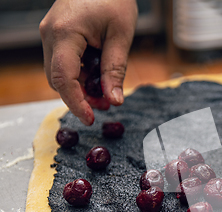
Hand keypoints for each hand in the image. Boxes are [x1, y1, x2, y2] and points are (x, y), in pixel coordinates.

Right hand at [40, 0, 137, 124]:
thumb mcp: (121, 36)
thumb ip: (115, 70)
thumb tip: (115, 101)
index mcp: (65, 33)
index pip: (64, 79)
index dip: (76, 103)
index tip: (91, 118)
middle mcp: (50, 34)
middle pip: (58, 80)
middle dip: (81, 97)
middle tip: (107, 104)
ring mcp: (49, 34)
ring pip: (59, 73)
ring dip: (81, 86)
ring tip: (106, 90)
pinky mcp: (55, 35)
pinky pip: (63, 62)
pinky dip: (79, 74)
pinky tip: (98, 74)